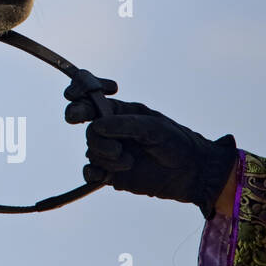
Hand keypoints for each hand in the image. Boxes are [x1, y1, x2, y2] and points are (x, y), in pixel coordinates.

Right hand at [63, 71, 237, 218]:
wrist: (192, 174)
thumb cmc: (177, 143)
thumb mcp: (154, 127)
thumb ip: (124, 125)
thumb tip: (96, 125)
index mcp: (119, 112)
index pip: (91, 96)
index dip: (78, 90)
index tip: (72, 93)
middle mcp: (111, 130)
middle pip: (86, 122)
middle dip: (78, 116)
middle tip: (75, 117)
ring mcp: (110, 152)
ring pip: (91, 148)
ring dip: (107, 154)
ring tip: (128, 160)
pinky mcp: (111, 174)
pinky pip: (90, 172)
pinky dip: (93, 172)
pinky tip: (105, 174)